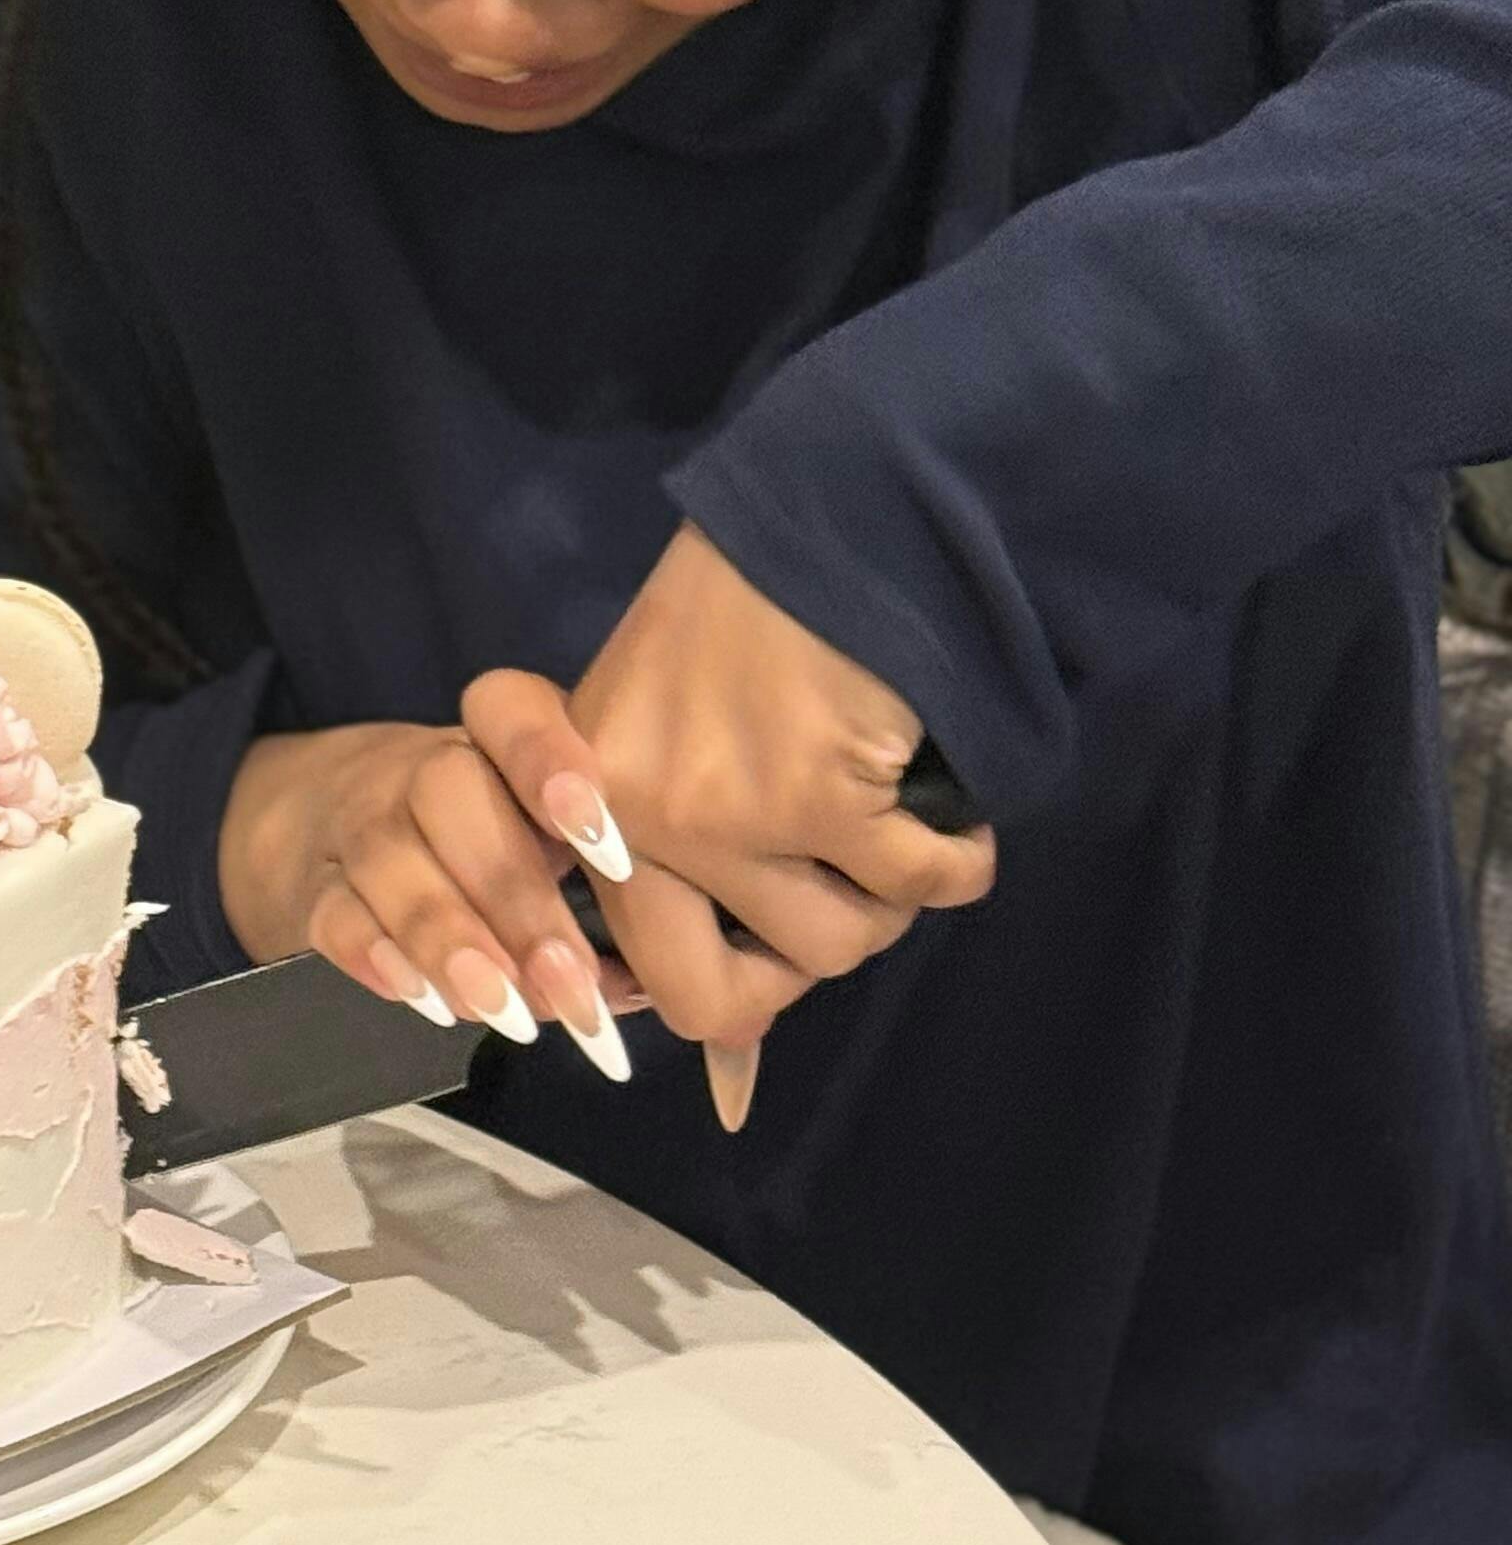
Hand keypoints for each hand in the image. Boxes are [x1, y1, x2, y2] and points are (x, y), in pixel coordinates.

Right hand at [217, 710, 643, 1077]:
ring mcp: (357, 823)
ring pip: (390, 857)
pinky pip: (334, 911)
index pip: (509, 709)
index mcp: (491, 742)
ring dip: (453, 940)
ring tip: (509, 1016)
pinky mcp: (312, 887)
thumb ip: (594, 901)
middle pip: (450, 793)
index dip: (552, 761)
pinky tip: (429, 1002)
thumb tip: (648, 983)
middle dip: (517, 898)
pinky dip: (379, 957)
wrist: (318, 819)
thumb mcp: (534, 839)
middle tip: (572, 987)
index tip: (608, 845)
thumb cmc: (473, 837)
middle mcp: (419, 768)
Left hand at [468, 527, 995, 1061]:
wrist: (823, 509)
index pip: (619, 969)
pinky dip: (958, 862)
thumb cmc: (746, 607)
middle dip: (798, 969)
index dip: (693, 996)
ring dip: (889, 900)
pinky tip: (956, 820)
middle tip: (839, 904)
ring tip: (893, 825)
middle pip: (713, 1000)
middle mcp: (633, 819)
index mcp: (585, 801)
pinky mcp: (819, 795)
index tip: (748, 987)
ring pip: (835, 944)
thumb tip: (714, 1035)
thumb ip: (668, 842)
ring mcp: (723, 814)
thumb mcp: (664, 722)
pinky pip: (920, 884)